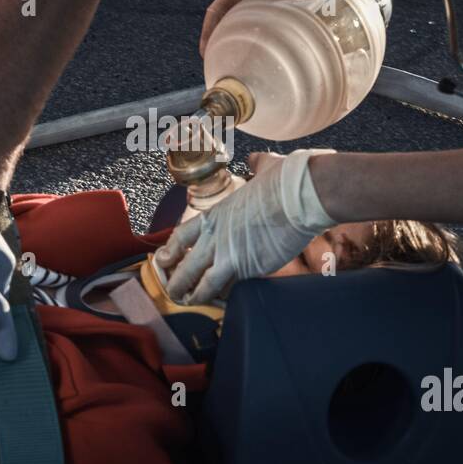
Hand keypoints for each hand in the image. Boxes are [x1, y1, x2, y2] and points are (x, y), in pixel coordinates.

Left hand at [155, 150, 337, 304]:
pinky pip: (232, 290)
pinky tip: (223, 303)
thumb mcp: (262, 169)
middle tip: (170, 290)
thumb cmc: (284, 182)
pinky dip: (226, 298)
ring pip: (203, 284)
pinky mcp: (250, 270)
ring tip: (189, 302)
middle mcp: (217, 238)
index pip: (181, 236)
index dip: (169, 250)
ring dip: (194, 295)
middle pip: (186, 266)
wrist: (301, 198)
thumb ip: (255, 166)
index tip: (161, 260)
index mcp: (215, 215)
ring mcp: (231, 256)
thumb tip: (257, 160)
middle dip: (175, 281)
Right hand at [199, 0, 366, 53]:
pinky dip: (269, 43)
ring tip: (245, 67)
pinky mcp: (284, 10)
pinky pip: (272, 29)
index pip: (219, 9)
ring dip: (246, 45)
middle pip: (230, 23)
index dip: (209, 30)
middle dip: (223, 43)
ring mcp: (267, 4)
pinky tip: (274, 58)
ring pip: (250, 28)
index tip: (206, 50)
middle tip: (224, 66)